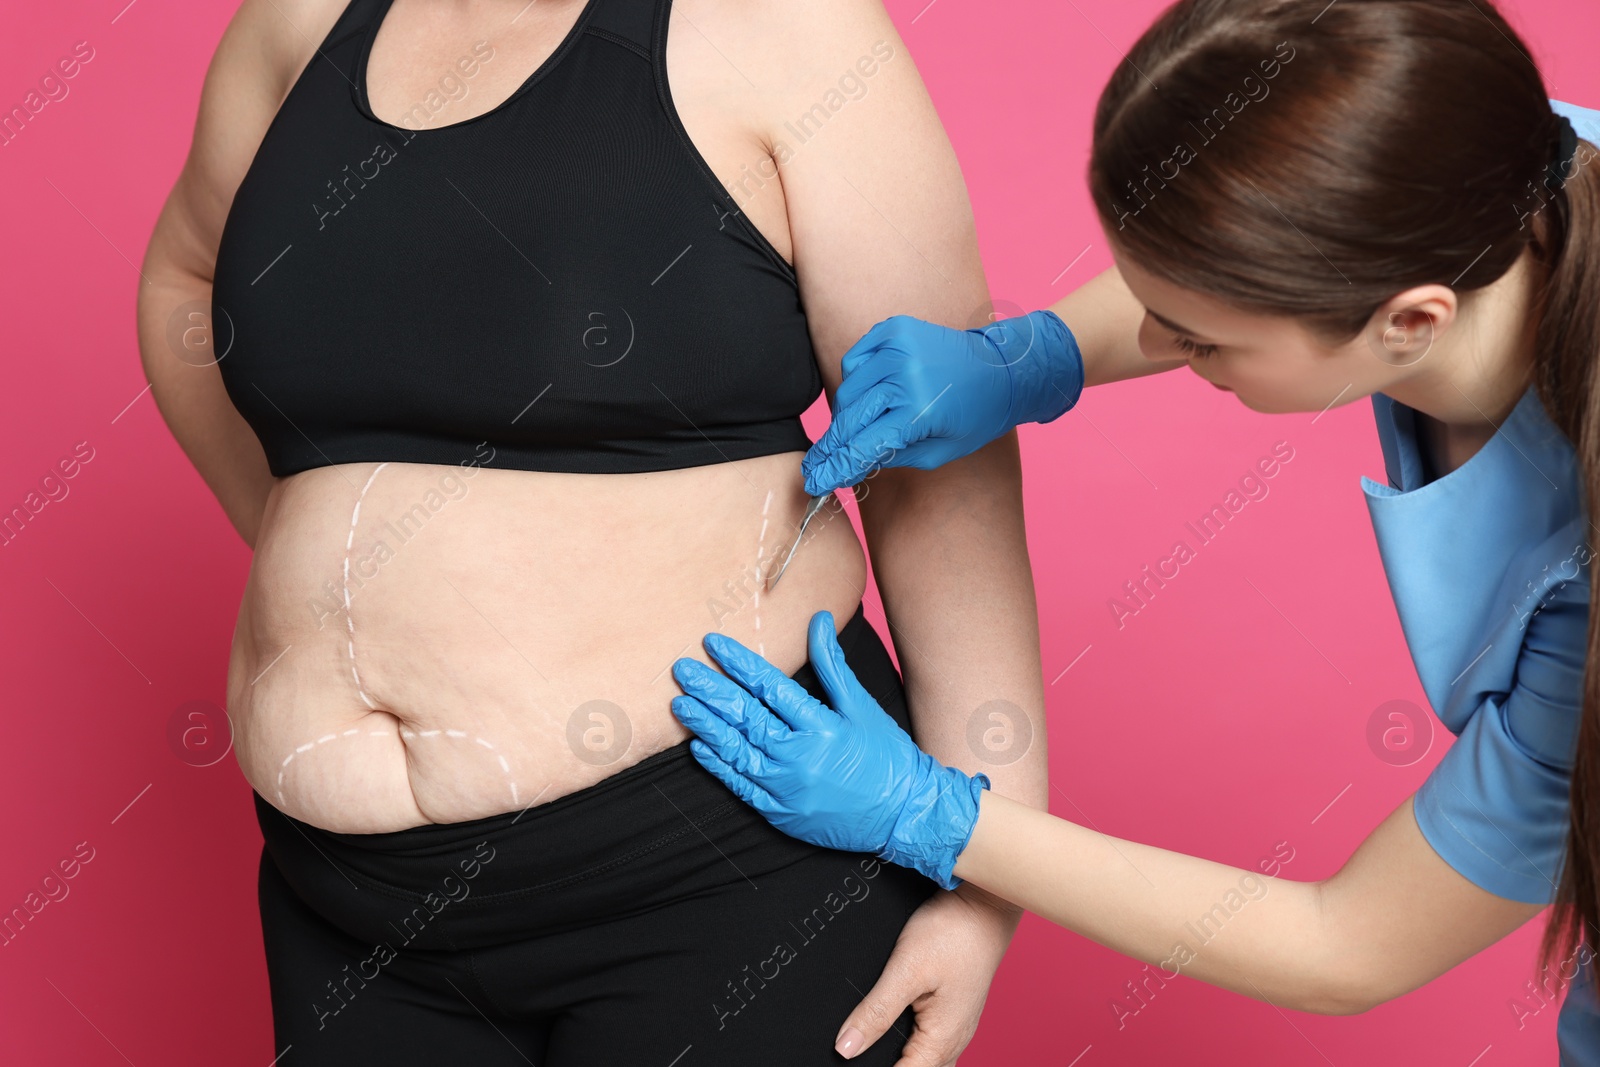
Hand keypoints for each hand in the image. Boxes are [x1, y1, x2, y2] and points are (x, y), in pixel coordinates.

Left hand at [669, 609, 988, 889]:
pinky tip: (699, 747)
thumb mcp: (861, 706)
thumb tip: (817, 620)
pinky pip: (741, 786)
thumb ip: (832, 664)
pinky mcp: (780, 813)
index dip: (738, 663)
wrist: (905, 814)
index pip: (769, 686)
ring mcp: (786, 788)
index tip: (712, 644)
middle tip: (682, 670)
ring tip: (681, 704)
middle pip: (745, 717)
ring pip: (736, 751)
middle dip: (710, 691)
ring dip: (706, 726)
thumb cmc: (886, 756)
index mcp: (820, 725)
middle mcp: (799, 756)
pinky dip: (719, 766)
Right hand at [801, 310, 1083, 496]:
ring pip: (847, 387)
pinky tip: (871, 390)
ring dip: (848, 411)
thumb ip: (891, 456)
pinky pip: (855, 359)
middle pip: (848, 417)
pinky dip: (856, 377)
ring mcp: (898, 347)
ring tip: (863, 422)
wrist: (1001, 369)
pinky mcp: (895, 329)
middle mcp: (905, 375)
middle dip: (832, 444)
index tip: (815, 479)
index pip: (862, 445)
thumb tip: (852, 463)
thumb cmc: (975, 416)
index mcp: (919, 411)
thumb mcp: (938, 452)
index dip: (836, 466)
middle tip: (817, 462)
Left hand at [837, 884, 1020, 1063]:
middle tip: (858, 1050)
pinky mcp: (953, 1009)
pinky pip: (931, 1040)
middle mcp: (954, 1040)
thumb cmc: (953, 933)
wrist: (985, 904)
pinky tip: (896, 1026)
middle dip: (887, 1063)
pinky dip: (911, 1042)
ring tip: (874, 1040)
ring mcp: (956, 1025)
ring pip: (926, 1059)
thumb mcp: (906, 970)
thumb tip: (846, 1047)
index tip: (849, 1060)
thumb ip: (875, 1011)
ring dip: (901, 1056)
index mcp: (942, 1040)